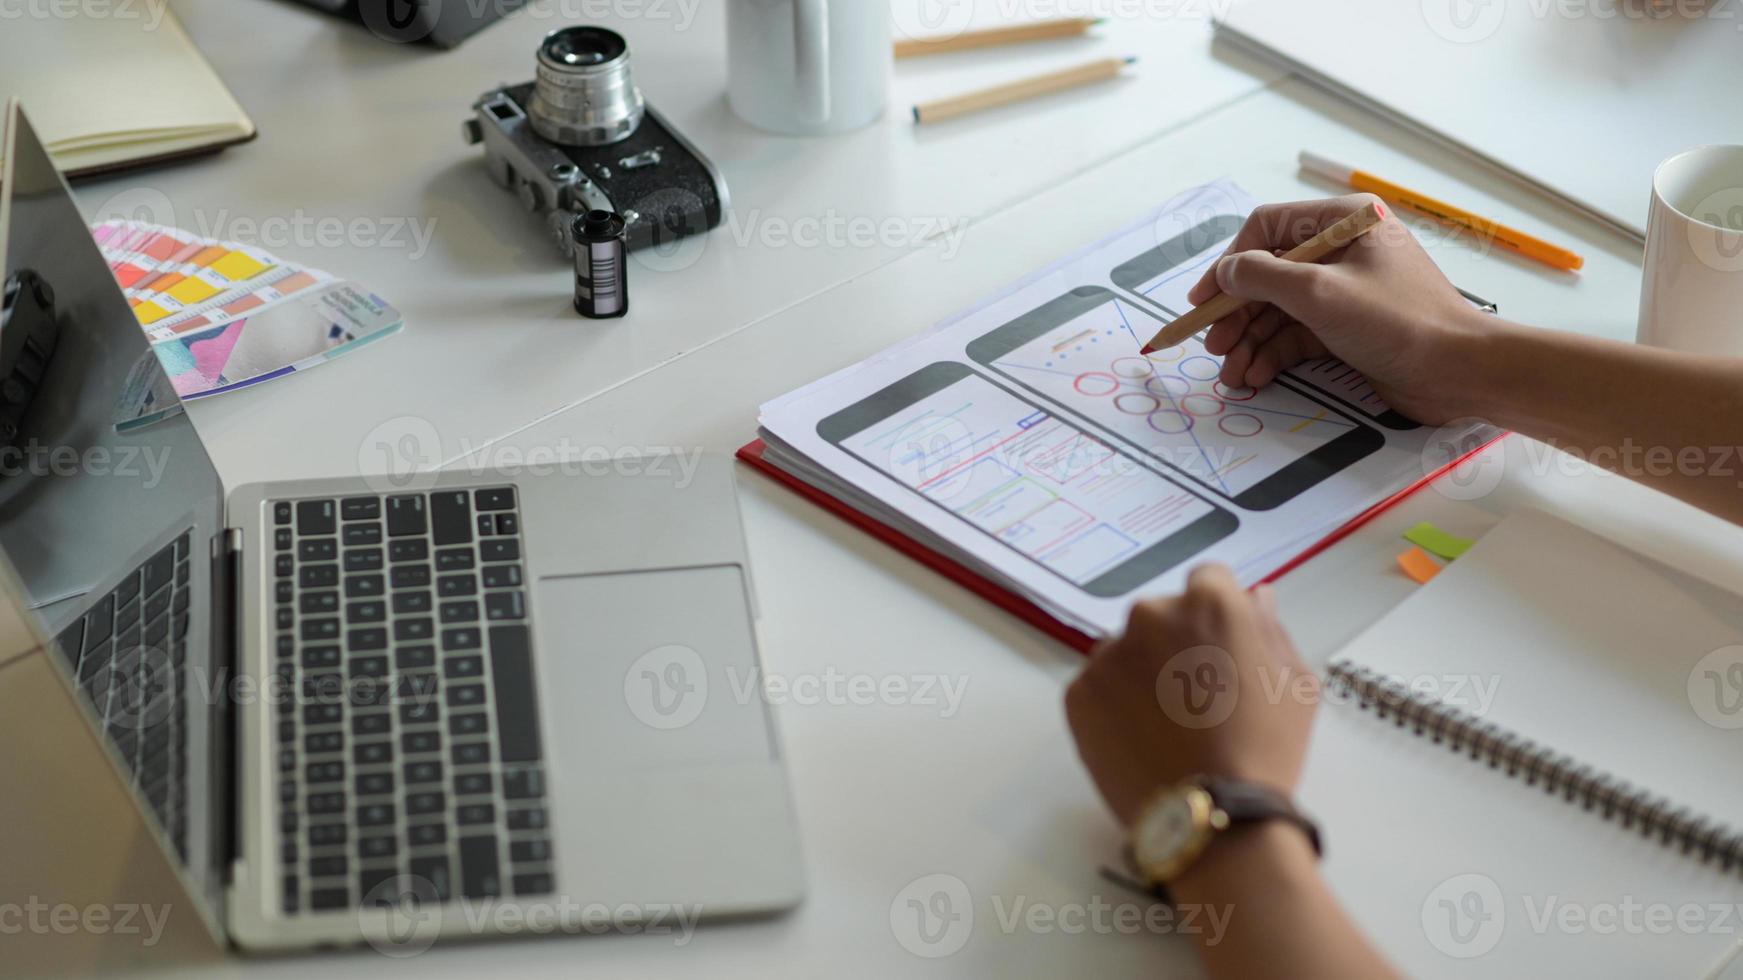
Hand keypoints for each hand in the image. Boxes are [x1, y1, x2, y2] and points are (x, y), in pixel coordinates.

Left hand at [1064, 565, 1316, 825]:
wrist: (1214, 817)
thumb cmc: (1266, 750)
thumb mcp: (1295, 685)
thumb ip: (1270, 628)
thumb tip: (1255, 595)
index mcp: (1208, 603)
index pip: (1207, 582)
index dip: (1217, 616)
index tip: (1222, 652)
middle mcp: (1149, 615)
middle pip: (1160, 616)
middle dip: (1175, 644)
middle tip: (1195, 698)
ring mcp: (1107, 655)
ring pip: (1124, 652)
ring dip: (1140, 674)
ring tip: (1166, 726)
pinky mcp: (1078, 694)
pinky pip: (1098, 688)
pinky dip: (1113, 707)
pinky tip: (1140, 740)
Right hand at [1184, 194, 1498, 425]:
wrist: (1460, 371)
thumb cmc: (1398, 321)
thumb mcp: (1320, 293)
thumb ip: (1263, 277)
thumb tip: (1225, 273)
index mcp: (1343, 221)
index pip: (1267, 230)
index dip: (1229, 265)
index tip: (1203, 300)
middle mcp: (1342, 249)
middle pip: (1268, 276)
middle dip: (1238, 314)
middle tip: (1215, 346)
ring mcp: (1345, 290)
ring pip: (1279, 311)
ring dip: (1251, 342)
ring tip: (1233, 375)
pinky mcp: (1348, 327)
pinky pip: (1298, 335)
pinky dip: (1274, 355)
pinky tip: (1257, 376)